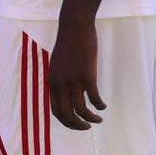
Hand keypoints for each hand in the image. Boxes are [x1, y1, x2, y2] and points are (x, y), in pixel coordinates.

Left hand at [48, 15, 104, 129]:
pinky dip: (99, 105)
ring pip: (81, 110)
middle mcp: (60, 84)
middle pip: (67, 115)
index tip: (76, 123)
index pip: (56, 111)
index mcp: (52, 83)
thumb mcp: (58, 65)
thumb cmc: (68, 44)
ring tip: (98, 119)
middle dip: (77, 126)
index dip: (66, 122)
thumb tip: (69, 94)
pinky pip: (94, 98)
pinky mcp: (87, 75)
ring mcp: (73, 80)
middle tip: (87, 127)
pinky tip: (103, 106)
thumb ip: (61, 80)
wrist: (74, 27)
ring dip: (91, 118)